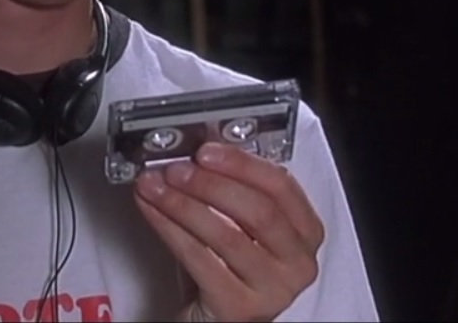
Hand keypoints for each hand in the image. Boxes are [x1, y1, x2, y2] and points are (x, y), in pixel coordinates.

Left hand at [134, 142, 323, 321]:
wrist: (219, 313)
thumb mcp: (244, 222)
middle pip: (258, 211)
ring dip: (182, 203)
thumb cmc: (231, 260)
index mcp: (305, 230)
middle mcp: (297, 262)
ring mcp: (272, 289)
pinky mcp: (240, 308)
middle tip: (176, 169)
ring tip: (155, 186)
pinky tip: (152, 210)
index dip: (241, 164)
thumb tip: (196, 154)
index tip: (206, 151)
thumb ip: (234, 187)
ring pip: (226, 235)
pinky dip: (169, 228)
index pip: (280, 185)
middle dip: (210, 184)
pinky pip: (199, 259)